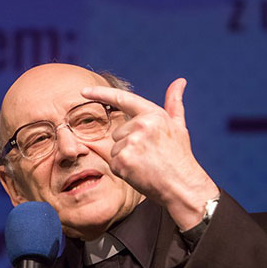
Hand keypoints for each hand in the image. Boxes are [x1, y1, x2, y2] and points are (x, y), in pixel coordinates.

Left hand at [82, 79, 218, 229]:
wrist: (182, 186)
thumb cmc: (179, 157)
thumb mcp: (178, 126)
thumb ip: (174, 103)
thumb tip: (180, 81)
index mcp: (153, 114)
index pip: (122, 99)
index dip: (100, 93)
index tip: (84, 91)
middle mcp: (141, 125)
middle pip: (118, 132)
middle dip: (128, 144)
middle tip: (149, 155)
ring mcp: (130, 143)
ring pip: (115, 148)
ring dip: (126, 158)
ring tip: (146, 165)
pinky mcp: (122, 160)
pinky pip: (113, 163)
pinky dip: (123, 170)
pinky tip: (139, 173)